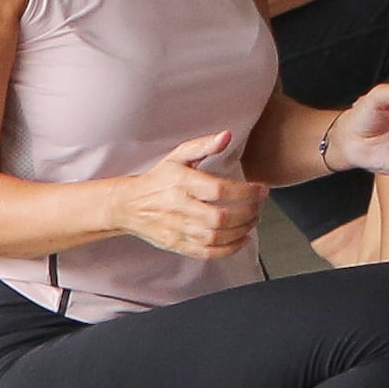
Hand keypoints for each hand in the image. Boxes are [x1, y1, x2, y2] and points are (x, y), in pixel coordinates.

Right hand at [115, 134, 261, 257]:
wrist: (127, 205)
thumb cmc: (157, 180)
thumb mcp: (178, 157)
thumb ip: (203, 146)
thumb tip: (226, 136)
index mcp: (181, 183)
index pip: (220, 190)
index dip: (246, 192)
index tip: (261, 190)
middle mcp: (178, 207)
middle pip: (220, 217)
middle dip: (248, 213)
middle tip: (259, 207)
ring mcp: (176, 229)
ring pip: (215, 236)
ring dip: (241, 231)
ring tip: (252, 221)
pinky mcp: (176, 244)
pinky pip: (205, 252)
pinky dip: (228, 249)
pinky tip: (241, 240)